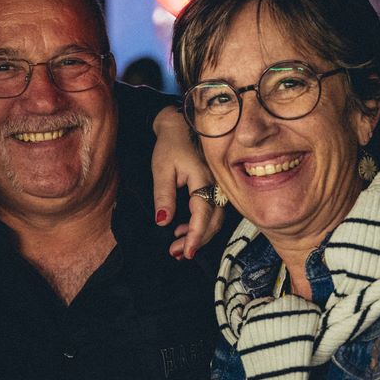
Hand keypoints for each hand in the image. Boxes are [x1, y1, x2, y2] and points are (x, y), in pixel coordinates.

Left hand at [152, 106, 224, 258]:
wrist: (180, 126)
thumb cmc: (170, 145)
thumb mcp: (161, 169)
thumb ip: (163, 196)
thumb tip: (163, 221)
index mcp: (203, 178)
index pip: (203, 214)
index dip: (195, 236)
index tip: (186, 252)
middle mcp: (216, 184)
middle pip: (213, 222)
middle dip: (196, 241)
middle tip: (176, 253)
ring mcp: (218, 187)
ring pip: (215, 220)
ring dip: (199, 236)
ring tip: (178, 247)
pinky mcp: (215, 188)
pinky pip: (213, 212)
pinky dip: (200, 226)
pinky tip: (183, 231)